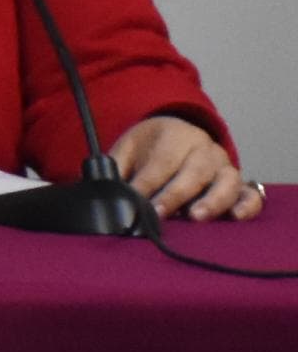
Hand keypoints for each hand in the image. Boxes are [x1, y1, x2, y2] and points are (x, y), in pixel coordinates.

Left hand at [116, 114, 258, 222]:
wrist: (177, 134)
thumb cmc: (150, 146)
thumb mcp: (128, 148)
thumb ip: (115, 168)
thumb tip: (102, 189)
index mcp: (175, 135)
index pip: (161, 161)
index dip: (147, 183)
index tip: (134, 200)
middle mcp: (204, 150)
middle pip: (193, 172)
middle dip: (175, 194)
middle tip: (158, 213)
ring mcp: (224, 167)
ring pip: (226, 182)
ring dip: (213, 200)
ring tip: (195, 217)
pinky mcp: (239, 184)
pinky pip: (250, 194)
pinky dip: (247, 206)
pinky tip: (235, 217)